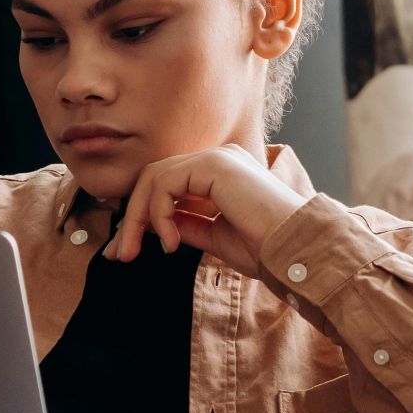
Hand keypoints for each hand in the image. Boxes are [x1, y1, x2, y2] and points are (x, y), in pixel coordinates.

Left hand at [103, 144, 309, 278]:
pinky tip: (171, 241)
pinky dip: (158, 215)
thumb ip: (181, 225)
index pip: (165, 185)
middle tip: (119, 254)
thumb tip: (146, 227)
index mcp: (220, 174)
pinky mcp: (213, 164)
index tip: (122, 252)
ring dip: (138, 219)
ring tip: (137, 251)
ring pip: (153, 179)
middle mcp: (217, 159)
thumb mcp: (211, 237)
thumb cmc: (264, 248)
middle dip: (131, 219)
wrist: (294, 252)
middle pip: (153, 179)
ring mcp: (216, 158)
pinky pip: (164, 184)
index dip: (139, 217)